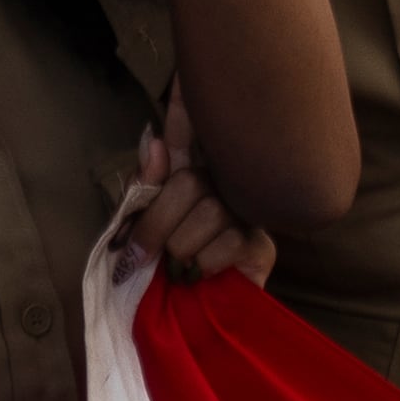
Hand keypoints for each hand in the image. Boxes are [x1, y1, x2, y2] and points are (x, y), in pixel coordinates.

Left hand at [119, 94, 275, 283]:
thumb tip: (154, 139)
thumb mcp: (137, 230)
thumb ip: (143, 188)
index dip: (186, 107)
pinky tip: (205, 274)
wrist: (183, 325)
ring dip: (181, 250)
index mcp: (190, 179)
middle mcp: (222, 188)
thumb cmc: (158, 273)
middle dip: (155, 224)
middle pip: (187, 182)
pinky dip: (206, 266)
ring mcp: (246, 215)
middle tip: (141, 254)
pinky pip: (228, 243)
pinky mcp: (262, 246)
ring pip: (207, 215)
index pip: (190, 134)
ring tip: (180, 267)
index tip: (182, 75)